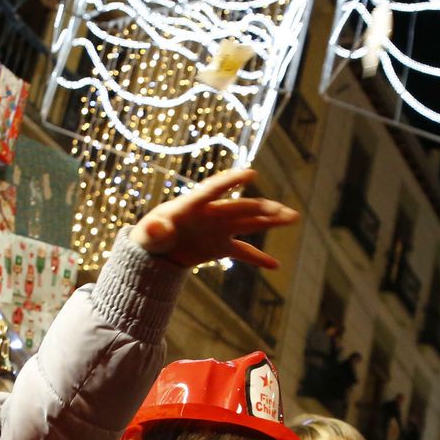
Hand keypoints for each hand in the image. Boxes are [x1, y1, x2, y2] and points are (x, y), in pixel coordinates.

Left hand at [130, 167, 299, 269]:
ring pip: (249, 223)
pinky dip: (258, 259)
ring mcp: (219, 229)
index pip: (213, 189)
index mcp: (192, 205)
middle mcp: (211, 214)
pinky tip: (275, 266)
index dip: (231, 181)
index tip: (251, 173)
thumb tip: (158, 227)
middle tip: (283, 211)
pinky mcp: (221, 246)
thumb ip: (153, 230)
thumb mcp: (147, 235)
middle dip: (262, 209)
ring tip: (292, 217)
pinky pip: (243, 252)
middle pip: (240, 208)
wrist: (155, 251)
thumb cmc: (149, 237)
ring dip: (271, 220)